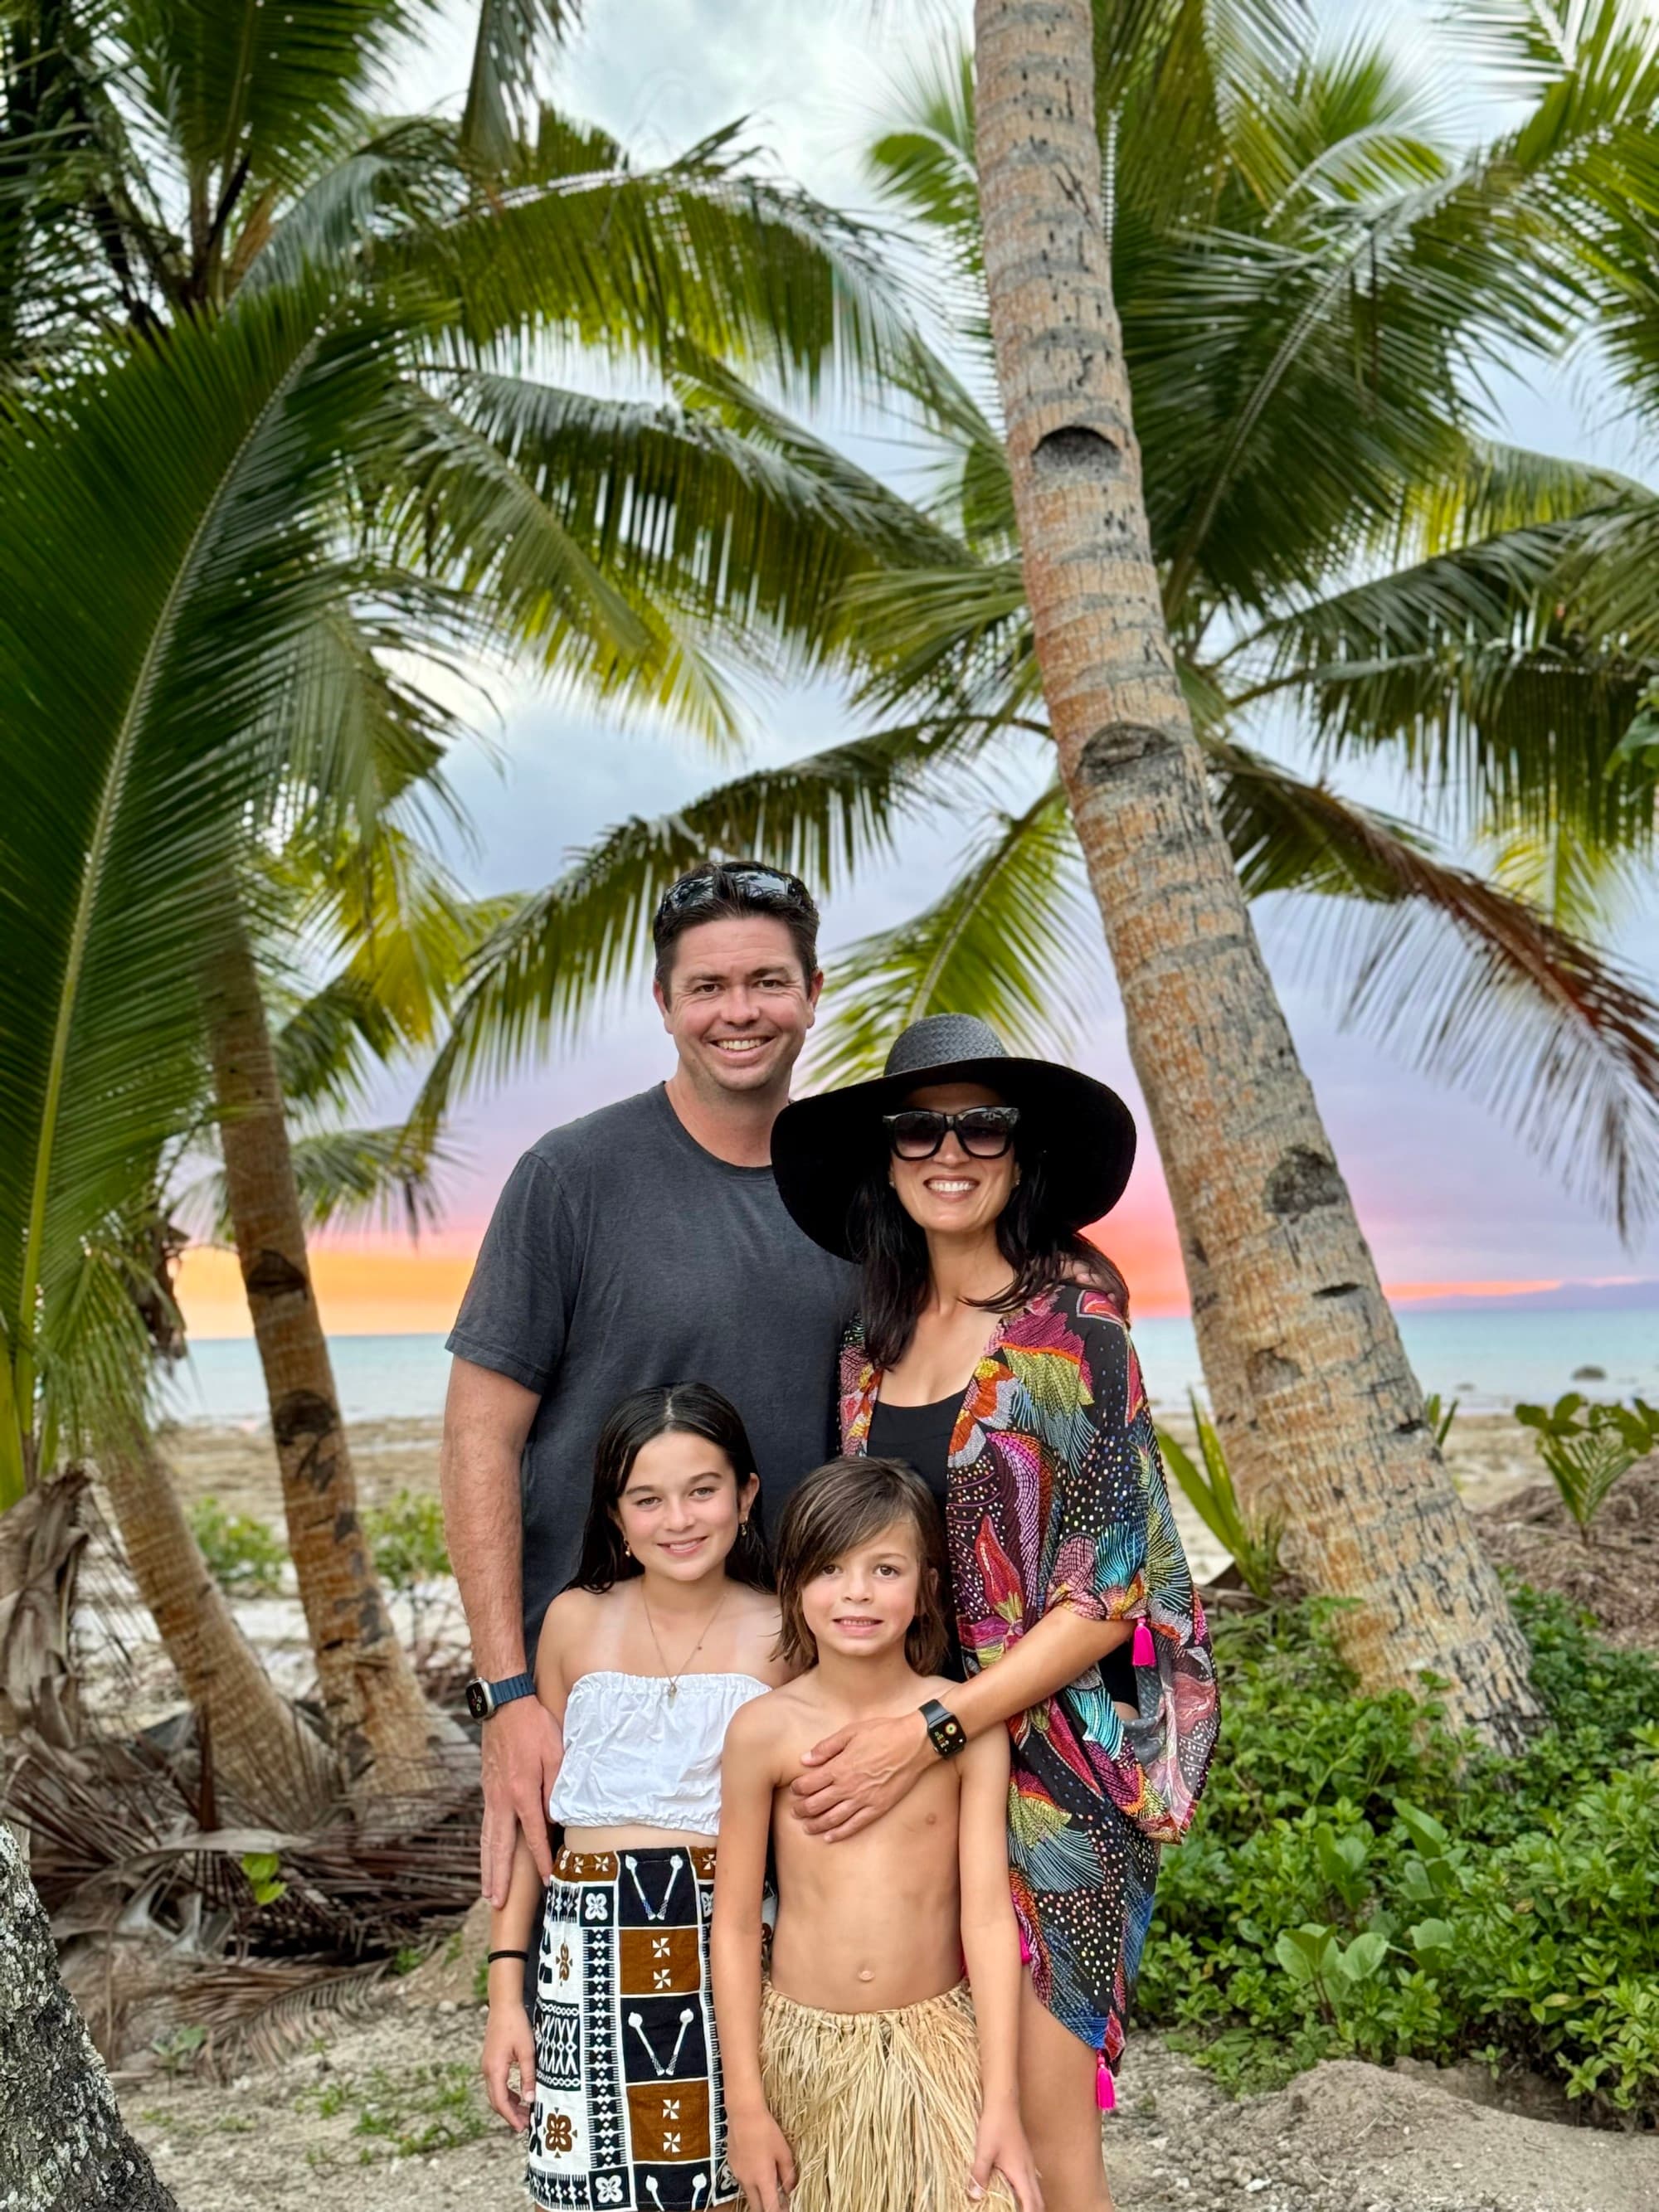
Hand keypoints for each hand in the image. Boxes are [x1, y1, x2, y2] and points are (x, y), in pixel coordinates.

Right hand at [481, 1696, 561, 1903]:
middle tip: (498, 1905)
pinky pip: (485, 1825)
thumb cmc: (535, 1726)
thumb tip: (556, 1817)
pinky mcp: (487, 1789)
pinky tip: (486, 1856)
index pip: (532, 1836)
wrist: (503, 1705)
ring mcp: (491, 1795)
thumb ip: (556, 1787)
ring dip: (487, 1868)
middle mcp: (502, 1799)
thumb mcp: (555, 1752)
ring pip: (487, 1840)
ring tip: (487, 1892)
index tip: (548, 1882)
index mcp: (522, 1792)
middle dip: (500, 1878)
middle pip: (499, 1848)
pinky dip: (484, 1847)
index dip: (540, 1861)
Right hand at [481, 2000, 536, 2131]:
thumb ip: (528, 2076)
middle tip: (526, 2124)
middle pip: (496, 2100)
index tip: (521, 2129)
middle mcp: (488, 2070)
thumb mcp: (527, 2051)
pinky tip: (519, 2096)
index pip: (501, 2102)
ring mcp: (487, 2065)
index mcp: (495, 2069)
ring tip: (525, 2113)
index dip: (510, 2118)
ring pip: (496, 2092)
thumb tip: (530, 2101)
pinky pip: (497, 2083)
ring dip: (509, 2104)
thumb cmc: (516, 2025)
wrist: (504, 2004)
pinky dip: (507, 2093)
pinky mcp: (491, 2060)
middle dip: (510, 2114)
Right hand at [726, 2103, 795, 2211]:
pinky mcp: (731, 2165)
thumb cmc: (766, 2130)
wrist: (743, 2113)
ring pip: (749, 2194)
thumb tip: (790, 2189)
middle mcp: (747, 2181)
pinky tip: (758, 2168)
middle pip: (756, 2207)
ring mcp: (737, 2174)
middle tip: (779, 2203)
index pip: (770, 2208)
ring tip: (770, 2185)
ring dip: (759, 2196)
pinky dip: (751, 2182)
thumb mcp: (783, 2151)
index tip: (786, 2210)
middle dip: (767, 2209)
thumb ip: (788, 2173)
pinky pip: (742, 2181)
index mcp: (762, 2179)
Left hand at [789, 1709, 930, 1839]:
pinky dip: (839, 1833)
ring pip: (832, 1819)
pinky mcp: (876, 1808)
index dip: (798, 1789)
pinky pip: (854, 1825)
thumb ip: (826, 1747)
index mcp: (839, 1767)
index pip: (809, 1784)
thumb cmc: (882, 1733)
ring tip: (806, 1827)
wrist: (912, 1744)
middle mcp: (847, 1787)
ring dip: (816, 1824)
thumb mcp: (851, 1732)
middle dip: (802, 1809)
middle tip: (795, 1812)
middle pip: (817, 1804)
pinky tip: (829, 1837)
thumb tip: (805, 1759)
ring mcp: (862, 1800)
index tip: (794, 1790)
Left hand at [970, 2102, 1041, 2211]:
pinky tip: (1012, 2192)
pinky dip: (1025, 2192)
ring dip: (1030, 2203)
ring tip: (1018, 2209)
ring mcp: (1027, 2163)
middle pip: (1039, 2200)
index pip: (1033, 2204)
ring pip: (1035, 2190)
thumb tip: (975, 2196)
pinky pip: (1029, 2181)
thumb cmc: (995, 2125)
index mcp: (1022, 2173)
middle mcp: (1029, 2170)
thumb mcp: (984, 2151)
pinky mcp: (1023, 2157)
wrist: (1003, 2102)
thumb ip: (979, 2174)